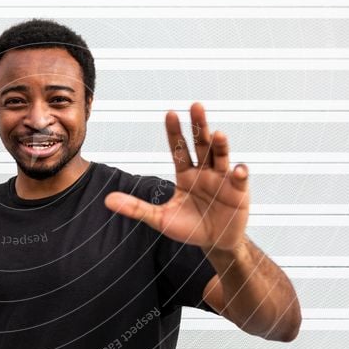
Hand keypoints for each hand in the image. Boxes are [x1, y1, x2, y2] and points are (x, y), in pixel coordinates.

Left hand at [104, 102, 249, 251]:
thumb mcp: (160, 218)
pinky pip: (240, 179)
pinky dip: (240, 173)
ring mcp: (222, 179)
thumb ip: (136, 208)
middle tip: (196, 106)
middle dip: (199, 126)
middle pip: (201, 144)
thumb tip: (108, 201)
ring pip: (220, 156)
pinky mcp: (238, 192)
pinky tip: (239, 170)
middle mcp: (203, 171)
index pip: (178, 148)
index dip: (174, 132)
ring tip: (218, 134)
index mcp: (185, 174)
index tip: (170, 113)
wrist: (214, 243)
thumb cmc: (187, 227)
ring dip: (220, 145)